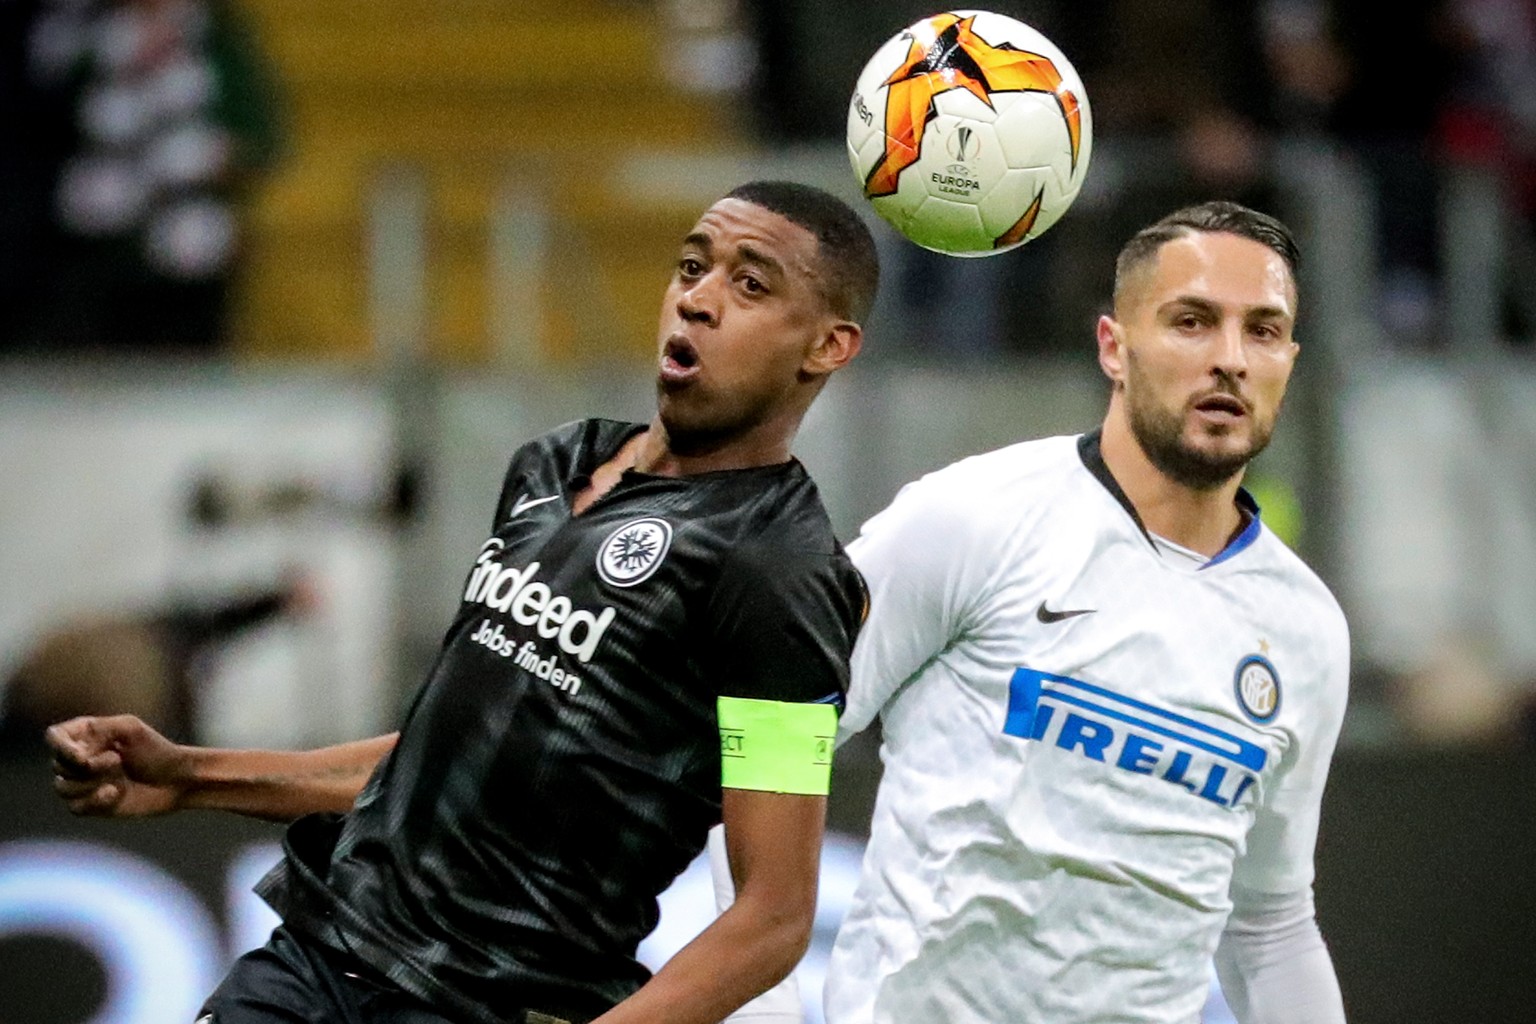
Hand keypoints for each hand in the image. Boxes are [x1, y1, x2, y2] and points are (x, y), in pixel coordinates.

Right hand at [47, 715, 190, 816]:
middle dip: (87, 766)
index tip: (82, 756)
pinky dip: (94, 801)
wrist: (177, 780)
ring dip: (90, 783)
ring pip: (62, 788)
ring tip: (119, 777)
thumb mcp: (131, 729)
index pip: (54, 737)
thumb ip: (100, 729)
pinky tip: (116, 793)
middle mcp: (81, 759)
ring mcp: (86, 783)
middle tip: (118, 760)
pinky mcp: (93, 805)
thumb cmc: (157, 751)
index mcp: (87, 735)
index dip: (61, 748)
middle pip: (58, 765)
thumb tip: (75, 752)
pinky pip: (75, 808)